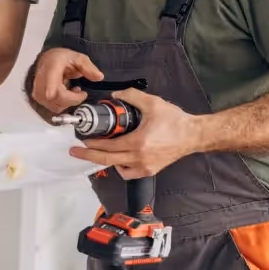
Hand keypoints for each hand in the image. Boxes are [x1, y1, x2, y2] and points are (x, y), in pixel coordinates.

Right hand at [31, 48, 104, 113]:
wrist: (47, 60)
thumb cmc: (61, 59)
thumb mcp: (78, 58)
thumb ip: (88, 68)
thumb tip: (99, 77)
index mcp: (52, 65)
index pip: (49, 77)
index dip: (50, 87)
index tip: (51, 94)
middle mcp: (42, 78)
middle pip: (56, 96)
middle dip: (73, 99)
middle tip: (81, 92)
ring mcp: (38, 89)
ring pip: (55, 105)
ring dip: (68, 102)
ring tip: (72, 91)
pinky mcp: (38, 98)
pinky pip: (53, 107)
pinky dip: (62, 104)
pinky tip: (65, 95)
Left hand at [69, 88, 202, 178]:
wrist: (193, 135)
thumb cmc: (176, 121)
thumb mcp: (152, 103)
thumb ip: (131, 96)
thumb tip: (115, 95)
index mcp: (139, 142)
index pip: (109, 146)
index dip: (92, 143)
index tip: (82, 139)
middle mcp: (140, 158)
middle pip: (107, 160)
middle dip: (88, 155)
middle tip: (75, 151)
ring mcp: (145, 166)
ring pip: (117, 168)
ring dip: (105, 160)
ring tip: (97, 151)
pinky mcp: (150, 170)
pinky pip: (128, 174)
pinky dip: (120, 167)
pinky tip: (118, 158)